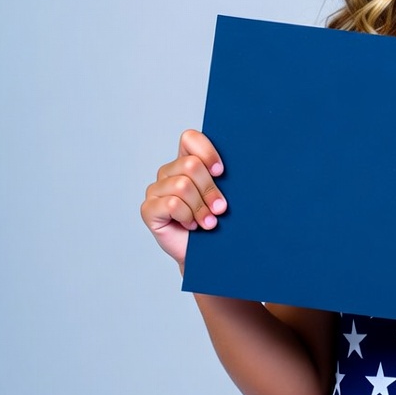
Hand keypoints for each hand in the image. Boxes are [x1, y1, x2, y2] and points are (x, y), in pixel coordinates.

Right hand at [140, 129, 226, 268]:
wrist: (207, 255)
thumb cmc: (217, 222)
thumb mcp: (225, 195)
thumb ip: (224, 178)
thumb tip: (247, 163)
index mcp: (186, 161)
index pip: (189, 138)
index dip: (207, 152)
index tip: (221, 172)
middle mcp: (168, 172)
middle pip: (191, 165)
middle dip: (210, 189)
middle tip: (221, 208)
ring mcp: (156, 190)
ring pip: (182, 185)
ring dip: (201, 207)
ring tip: (209, 222)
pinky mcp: (149, 209)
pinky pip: (172, 204)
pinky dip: (188, 216)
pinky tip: (192, 226)